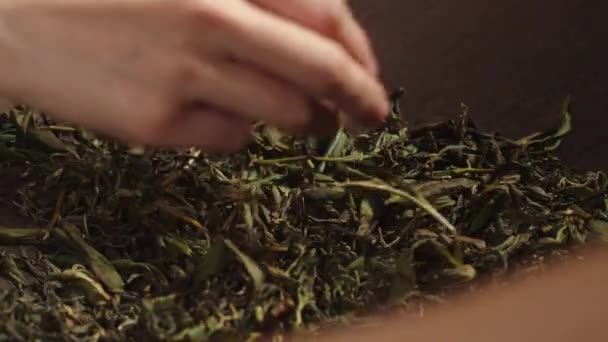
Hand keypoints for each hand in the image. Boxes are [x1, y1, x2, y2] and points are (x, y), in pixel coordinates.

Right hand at [0, 0, 387, 151]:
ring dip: (309, 123)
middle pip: (321, 73)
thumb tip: (325, 32)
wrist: (10, 12)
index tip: (374, 78)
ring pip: (285, 116)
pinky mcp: (156, 124)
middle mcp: (211, 20)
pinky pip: (231, 140)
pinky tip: (218, 115)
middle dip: (360, 101)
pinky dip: (241, 131)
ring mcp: (183, 76)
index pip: (327, 18)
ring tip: (308, 121)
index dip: (362, 55)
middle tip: (373, 117)